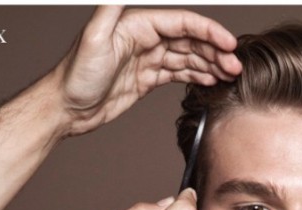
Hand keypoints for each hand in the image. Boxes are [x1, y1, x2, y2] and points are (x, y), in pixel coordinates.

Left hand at [58, 5, 241, 134]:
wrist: (65, 108)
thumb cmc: (75, 75)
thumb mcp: (94, 38)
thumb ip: (111, 7)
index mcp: (137, 24)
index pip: (181, 23)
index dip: (208, 31)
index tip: (228, 45)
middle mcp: (144, 38)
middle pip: (189, 39)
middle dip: (215, 50)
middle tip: (236, 67)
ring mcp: (146, 59)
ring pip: (187, 56)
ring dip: (210, 64)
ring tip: (230, 76)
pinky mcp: (146, 79)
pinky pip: (178, 73)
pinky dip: (196, 76)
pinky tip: (211, 81)